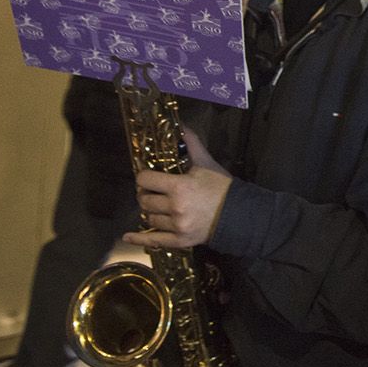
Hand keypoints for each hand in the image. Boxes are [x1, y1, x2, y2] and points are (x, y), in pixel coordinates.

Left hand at [123, 127, 231, 249]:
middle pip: (144, 200)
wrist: (239, 214)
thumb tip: (180, 126)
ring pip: (149, 218)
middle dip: (146, 194)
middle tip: (154, 192)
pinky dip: (139, 239)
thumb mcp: (207, 164)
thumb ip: (191, 144)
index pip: (145, 179)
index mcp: (179, 186)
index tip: (149, 177)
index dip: (144, 177)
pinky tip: (128, 236)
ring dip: (151, 211)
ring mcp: (176, 226)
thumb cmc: (222, 187)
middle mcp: (175, 207)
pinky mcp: (179, 240)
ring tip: (159, 207)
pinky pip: (153, 240)